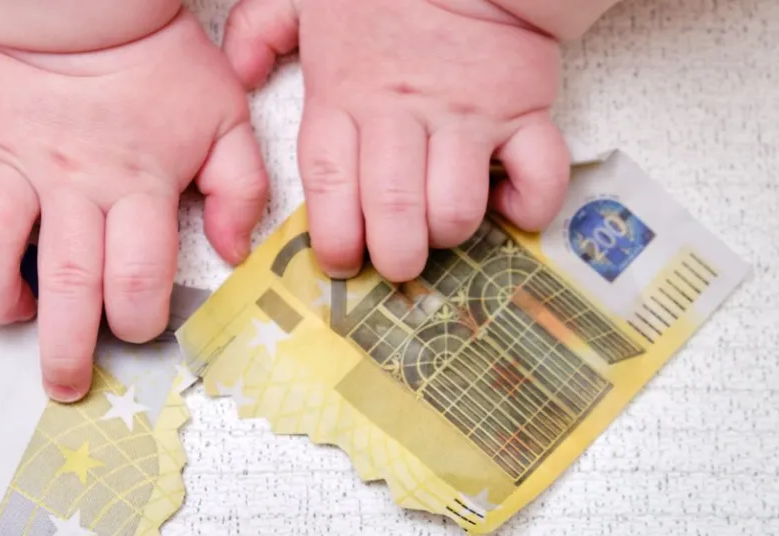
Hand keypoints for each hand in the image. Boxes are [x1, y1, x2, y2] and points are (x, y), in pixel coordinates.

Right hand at [0, 9, 268, 400]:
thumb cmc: (158, 60)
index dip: (138, 318)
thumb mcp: (225, 118)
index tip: (135, 329)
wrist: (93, 2)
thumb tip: (233, 251)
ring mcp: (11, 165)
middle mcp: (71, 183)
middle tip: (66, 383)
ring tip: (8, 317)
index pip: (137, 276)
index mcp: (137, 183)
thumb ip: (240, 188)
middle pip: (67, 283)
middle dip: (65, 347)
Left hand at [223, 0, 569, 280]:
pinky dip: (530, 206)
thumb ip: (259, 30)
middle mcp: (401, 115)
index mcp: (343, 96)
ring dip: (449, 234)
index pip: (329, 187)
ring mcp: (465, 115)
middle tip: (395, 262)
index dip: (335, 238)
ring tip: (442, 230)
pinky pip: (537, 174)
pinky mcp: (521, 108)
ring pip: (456, 207)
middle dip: (393, 255)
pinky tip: (511, 209)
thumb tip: (242, 73)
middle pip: (393, 211)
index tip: (341, 260)